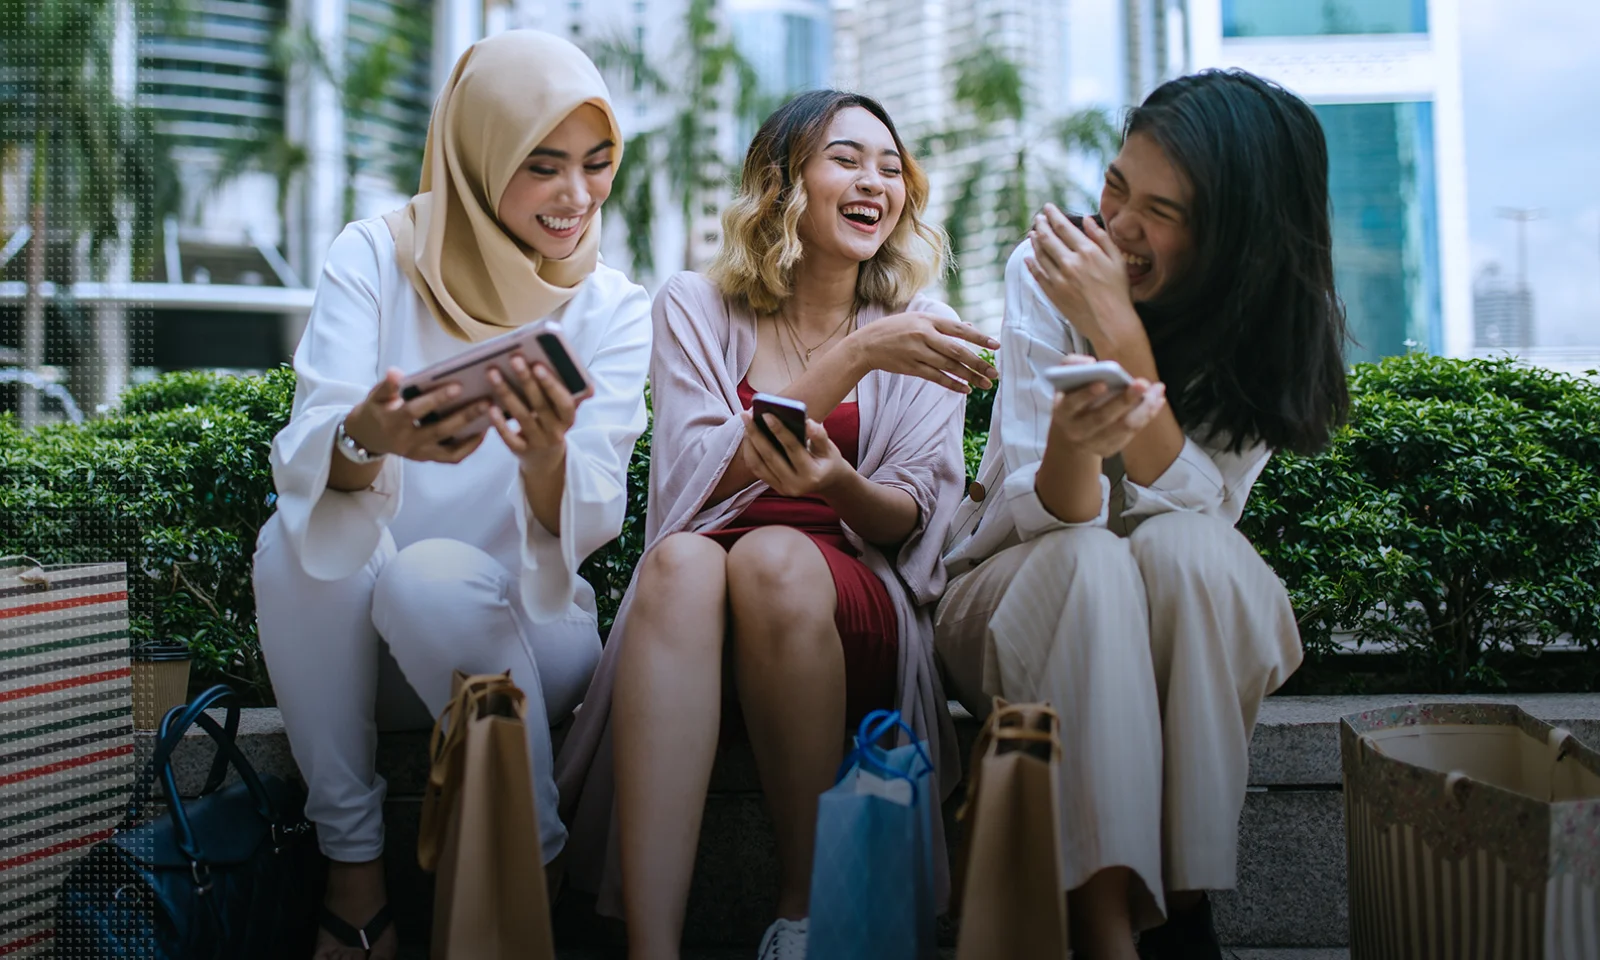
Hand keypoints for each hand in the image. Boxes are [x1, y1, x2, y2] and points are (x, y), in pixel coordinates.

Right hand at [343, 369, 492, 463]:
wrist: (369, 437)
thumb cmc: (377, 409)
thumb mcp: (376, 395)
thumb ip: (388, 386)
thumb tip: (396, 372)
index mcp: (393, 422)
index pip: (416, 411)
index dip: (436, 399)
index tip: (458, 386)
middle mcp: (408, 441)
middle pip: (440, 430)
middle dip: (465, 416)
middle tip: (487, 401)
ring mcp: (420, 453)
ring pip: (450, 449)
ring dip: (473, 434)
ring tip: (491, 415)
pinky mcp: (428, 458)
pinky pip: (452, 457)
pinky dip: (469, 446)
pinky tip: (483, 430)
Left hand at [487, 355, 579, 466]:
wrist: (545, 459)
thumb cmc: (552, 423)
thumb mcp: (564, 411)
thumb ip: (573, 395)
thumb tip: (589, 385)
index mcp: (568, 418)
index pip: (564, 401)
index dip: (551, 384)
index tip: (538, 365)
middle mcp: (556, 432)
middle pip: (541, 405)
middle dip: (527, 380)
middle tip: (514, 359)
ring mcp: (538, 442)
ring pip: (523, 417)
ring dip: (507, 394)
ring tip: (493, 374)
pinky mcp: (521, 451)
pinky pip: (510, 438)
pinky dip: (500, 423)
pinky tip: (490, 407)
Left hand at [740, 411, 850, 498]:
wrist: (828, 482)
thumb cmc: (827, 459)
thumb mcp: (829, 447)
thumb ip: (819, 434)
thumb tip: (806, 421)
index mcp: (812, 474)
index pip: (792, 448)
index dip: (779, 430)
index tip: (766, 414)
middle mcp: (796, 485)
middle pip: (771, 457)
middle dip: (756, 434)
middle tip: (747, 414)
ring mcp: (784, 489)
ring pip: (759, 465)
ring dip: (749, 442)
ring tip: (746, 422)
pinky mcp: (775, 488)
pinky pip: (757, 470)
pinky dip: (750, 452)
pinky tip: (748, 435)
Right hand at [846, 311, 998, 393]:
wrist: (866, 344)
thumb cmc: (895, 329)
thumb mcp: (918, 319)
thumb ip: (943, 324)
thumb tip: (970, 328)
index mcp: (928, 320)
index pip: (959, 330)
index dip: (979, 338)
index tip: (996, 346)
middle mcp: (924, 335)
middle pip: (957, 351)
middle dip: (978, 363)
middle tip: (994, 373)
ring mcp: (917, 352)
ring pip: (949, 366)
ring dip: (969, 377)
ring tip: (985, 384)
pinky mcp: (911, 368)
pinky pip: (936, 378)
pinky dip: (952, 384)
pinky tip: (965, 390)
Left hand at [1025, 204, 1130, 344]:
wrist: (1111, 323)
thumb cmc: (1118, 291)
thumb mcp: (1117, 260)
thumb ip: (1101, 237)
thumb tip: (1086, 219)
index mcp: (1087, 252)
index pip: (1063, 227)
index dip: (1053, 215)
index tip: (1048, 207)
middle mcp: (1070, 263)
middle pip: (1048, 238)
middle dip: (1041, 225)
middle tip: (1038, 218)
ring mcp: (1058, 279)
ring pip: (1040, 254)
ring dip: (1035, 242)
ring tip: (1033, 234)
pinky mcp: (1053, 293)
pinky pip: (1037, 274)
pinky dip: (1031, 264)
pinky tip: (1029, 258)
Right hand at [1045, 355, 1166, 458]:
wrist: (1069, 434)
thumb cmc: (1072, 398)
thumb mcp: (1064, 380)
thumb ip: (1072, 364)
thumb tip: (1091, 363)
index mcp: (1063, 411)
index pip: (1073, 403)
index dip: (1087, 394)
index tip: (1103, 383)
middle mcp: (1076, 430)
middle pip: (1101, 418)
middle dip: (1123, 400)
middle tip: (1141, 383)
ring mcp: (1093, 443)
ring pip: (1122, 427)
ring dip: (1143, 409)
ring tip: (1157, 390)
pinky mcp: (1109, 449)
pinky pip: (1131, 433)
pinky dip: (1147, 416)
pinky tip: (1157, 401)